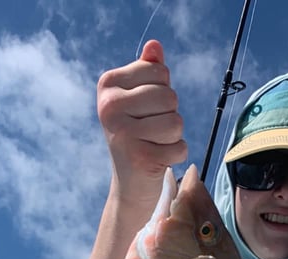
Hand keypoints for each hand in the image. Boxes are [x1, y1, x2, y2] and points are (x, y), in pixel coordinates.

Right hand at [97, 40, 187, 199]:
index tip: (146, 109)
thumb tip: (155, 46)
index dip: (163, 90)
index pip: (160, 72)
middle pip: (169, 96)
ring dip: (173, 136)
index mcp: (108, 85)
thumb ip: (148, 70)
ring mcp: (123, 134)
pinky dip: (175, 155)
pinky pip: (179, 147)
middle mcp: (110, 107)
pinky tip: (158, 159)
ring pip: (176, 122)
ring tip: (154, 144)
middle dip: (170, 114)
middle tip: (151, 130)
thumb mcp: (140, 98)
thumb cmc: (138, 132)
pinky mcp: (140, 159)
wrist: (129, 182)